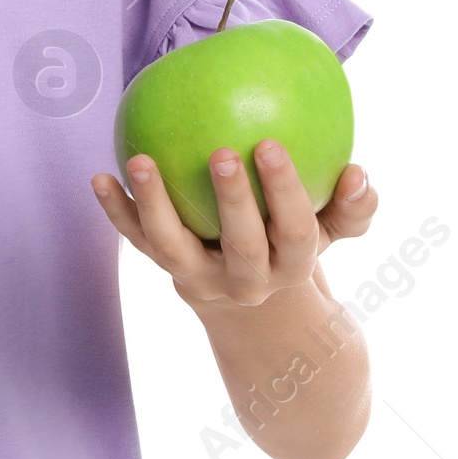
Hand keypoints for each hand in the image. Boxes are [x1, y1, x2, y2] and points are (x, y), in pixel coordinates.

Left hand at [90, 141, 376, 308]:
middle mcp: (247, 281)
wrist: (256, 314)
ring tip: (138, 159)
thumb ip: (350, 207)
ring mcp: (201, 279)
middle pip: (241, 245)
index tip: (271, 144)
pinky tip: (98, 176)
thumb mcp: (329, 233)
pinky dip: (116, 211)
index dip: (285, 192)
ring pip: (174, 248)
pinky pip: (138, 241)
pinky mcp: (167, 270)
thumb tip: (359, 172)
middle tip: (220, 152)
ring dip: (154, 204)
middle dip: (233, 201)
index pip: (294, 231)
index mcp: (292, 265)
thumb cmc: (294, 245)